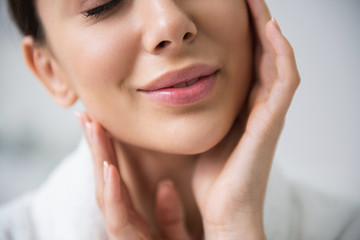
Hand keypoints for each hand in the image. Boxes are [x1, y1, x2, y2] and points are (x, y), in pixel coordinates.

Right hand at [76, 113, 191, 239]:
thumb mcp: (177, 235)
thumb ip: (171, 216)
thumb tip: (166, 187)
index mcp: (133, 219)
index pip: (116, 179)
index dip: (107, 150)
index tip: (99, 121)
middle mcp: (124, 223)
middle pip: (105, 180)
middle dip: (95, 147)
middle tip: (85, 115)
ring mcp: (122, 234)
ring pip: (104, 193)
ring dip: (99, 160)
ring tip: (94, 129)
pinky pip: (117, 218)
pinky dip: (112, 192)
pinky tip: (109, 168)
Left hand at [192, 0, 299, 238]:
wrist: (224, 210)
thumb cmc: (212, 177)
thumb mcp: (204, 134)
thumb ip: (203, 113)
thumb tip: (183, 91)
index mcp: (244, 109)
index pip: (250, 63)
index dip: (245, 36)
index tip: (232, 11)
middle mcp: (261, 107)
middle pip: (266, 56)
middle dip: (259, 25)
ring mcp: (269, 114)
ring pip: (278, 61)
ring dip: (270, 30)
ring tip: (257, 3)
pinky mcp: (271, 122)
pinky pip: (283, 80)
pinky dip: (279, 53)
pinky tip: (269, 29)